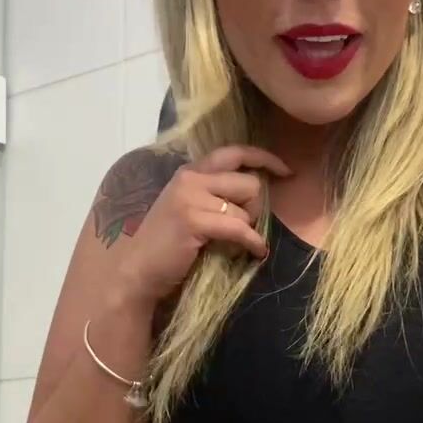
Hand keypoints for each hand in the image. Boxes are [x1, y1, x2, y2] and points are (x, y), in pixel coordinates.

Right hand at [118, 145, 291, 302]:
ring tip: (234, 243)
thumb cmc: (167, 244)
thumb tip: (255, 193)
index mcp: (190, 171)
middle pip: (249, 183)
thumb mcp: (189, 208)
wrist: (137, 269)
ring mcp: (190, 198)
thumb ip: (215, 194)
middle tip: (245, 227)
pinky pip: (240, 229)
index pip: (234, 153)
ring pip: (245, 209)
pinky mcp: (193, 221)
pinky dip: (252, 242)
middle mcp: (190, 178)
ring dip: (247, 230)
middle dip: (255, 209)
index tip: (286, 170)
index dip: (264, 158)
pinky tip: (256, 251)